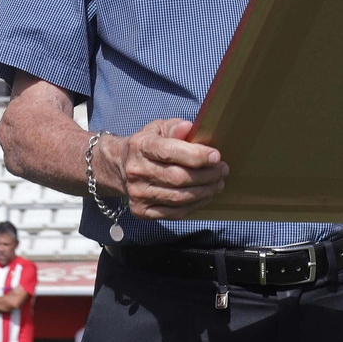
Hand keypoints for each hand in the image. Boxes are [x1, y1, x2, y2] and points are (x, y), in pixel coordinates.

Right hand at [110, 119, 228, 219]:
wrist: (119, 167)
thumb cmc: (147, 145)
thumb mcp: (158, 129)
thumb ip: (175, 128)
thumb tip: (189, 128)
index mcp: (140, 146)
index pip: (170, 152)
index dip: (196, 155)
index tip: (216, 156)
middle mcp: (136, 171)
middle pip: (178, 178)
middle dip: (207, 175)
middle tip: (223, 170)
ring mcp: (138, 194)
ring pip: (179, 198)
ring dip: (205, 192)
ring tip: (218, 183)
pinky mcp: (142, 211)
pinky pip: (174, 213)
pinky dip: (194, 205)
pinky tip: (205, 196)